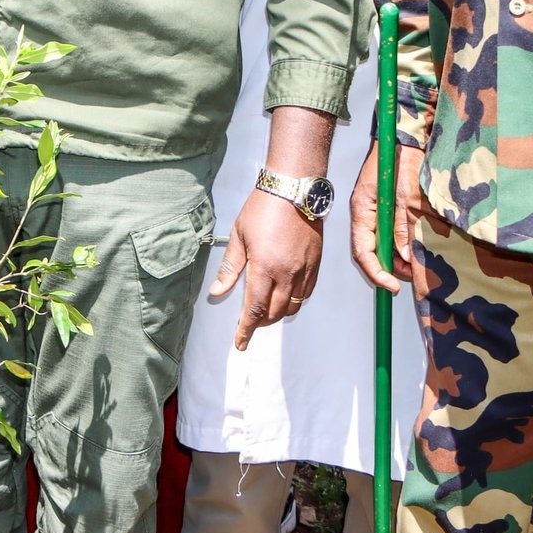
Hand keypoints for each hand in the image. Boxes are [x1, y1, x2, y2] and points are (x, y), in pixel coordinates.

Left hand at [211, 189, 323, 349]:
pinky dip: (295, 301)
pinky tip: (285, 297)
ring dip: (277, 314)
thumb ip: (230, 268)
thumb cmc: (262, 209)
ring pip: (293, 306)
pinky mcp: (315, 264)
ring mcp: (304, 270)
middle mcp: (287, 274)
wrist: (294, 190)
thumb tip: (217, 292)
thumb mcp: (238, 236)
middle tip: (249, 323)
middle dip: (260, 323)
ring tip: (265, 312)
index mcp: (264, 268)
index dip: (246, 329)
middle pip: (274, 312)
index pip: (254, 309)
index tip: (240, 342)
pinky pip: (307, 293)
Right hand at [350, 140, 424, 293]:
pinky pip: (390, 232)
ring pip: (382, 244)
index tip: (394, 286)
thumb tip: (403, 256)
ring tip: (418, 264)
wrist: (406, 134)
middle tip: (413, 277)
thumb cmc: (402, 158)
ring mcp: (375, 209)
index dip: (376, 272)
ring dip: (397, 257)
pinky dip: (402, 243)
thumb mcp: (406, 194)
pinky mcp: (387, 206)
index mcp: (362, 210)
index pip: (362, 251)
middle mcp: (365, 213)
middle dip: (389, 268)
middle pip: (371, 251)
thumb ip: (403, 225)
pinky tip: (416, 247)